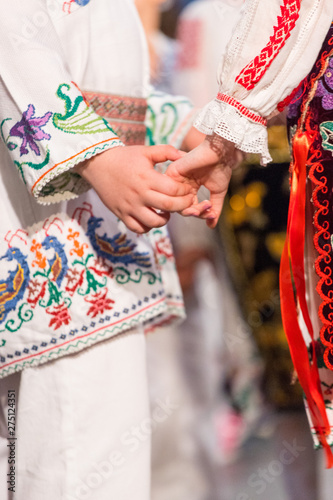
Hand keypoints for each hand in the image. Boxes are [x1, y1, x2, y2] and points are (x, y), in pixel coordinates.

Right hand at [75, 145, 195, 233]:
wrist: (98, 165)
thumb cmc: (124, 157)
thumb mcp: (145, 151)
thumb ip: (166, 151)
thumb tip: (184, 156)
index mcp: (147, 177)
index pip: (173, 189)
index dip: (184, 191)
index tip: (187, 190)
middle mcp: (139, 193)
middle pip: (168, 206)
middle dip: (182, 206)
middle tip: (185, 203)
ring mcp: (129, 206)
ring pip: (153, 222)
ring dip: (165, 219)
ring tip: (167, 212)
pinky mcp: (121, 214)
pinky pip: (137, 228)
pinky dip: (148, 227)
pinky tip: (152, 218)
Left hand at [166, 134, 242, 227]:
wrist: (222, 152)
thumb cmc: (221, 168)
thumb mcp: (218, 193)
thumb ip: (214, 209)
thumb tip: (211, 226)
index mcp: (190, 189)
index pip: (189, 208)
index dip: (199, 214)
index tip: (211, 214)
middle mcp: (181, 185)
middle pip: (180, 207)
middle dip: (194, 212)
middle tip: (206, 210)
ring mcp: (176, 179)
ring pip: (175, 202)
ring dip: (189, 207)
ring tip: (203, 205)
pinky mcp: (172, 172)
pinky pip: (171, 191)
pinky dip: (182, 197)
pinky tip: (193, 195)